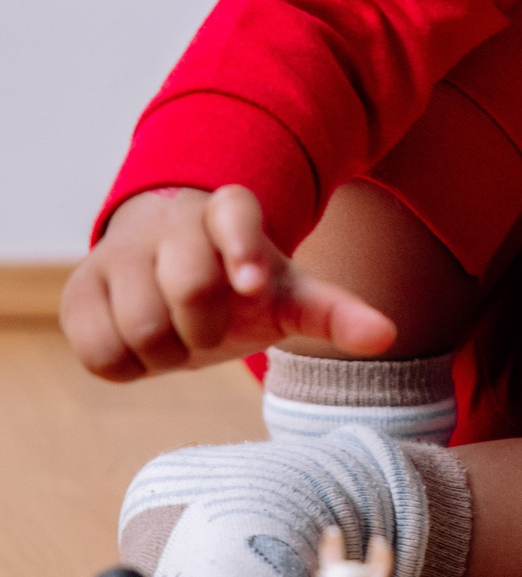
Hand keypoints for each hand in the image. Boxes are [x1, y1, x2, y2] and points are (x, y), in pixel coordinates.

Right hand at [61, 185, 395, 382]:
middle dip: (206, 329)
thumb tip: (386, 335)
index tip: (254, 285)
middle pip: (189, 286)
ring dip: (167, 353)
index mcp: (229, 211)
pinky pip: (98, 350)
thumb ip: (334, 313)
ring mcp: (119, 252)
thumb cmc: (238, 289)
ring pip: (140, 325)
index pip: (235, 213)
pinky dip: (126, 365)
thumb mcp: (288, 295)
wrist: (166, 277)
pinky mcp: (79, 289)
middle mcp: (170, 222)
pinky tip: (142, 347)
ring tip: (178, 337)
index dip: (244, 247)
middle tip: (210, 330)